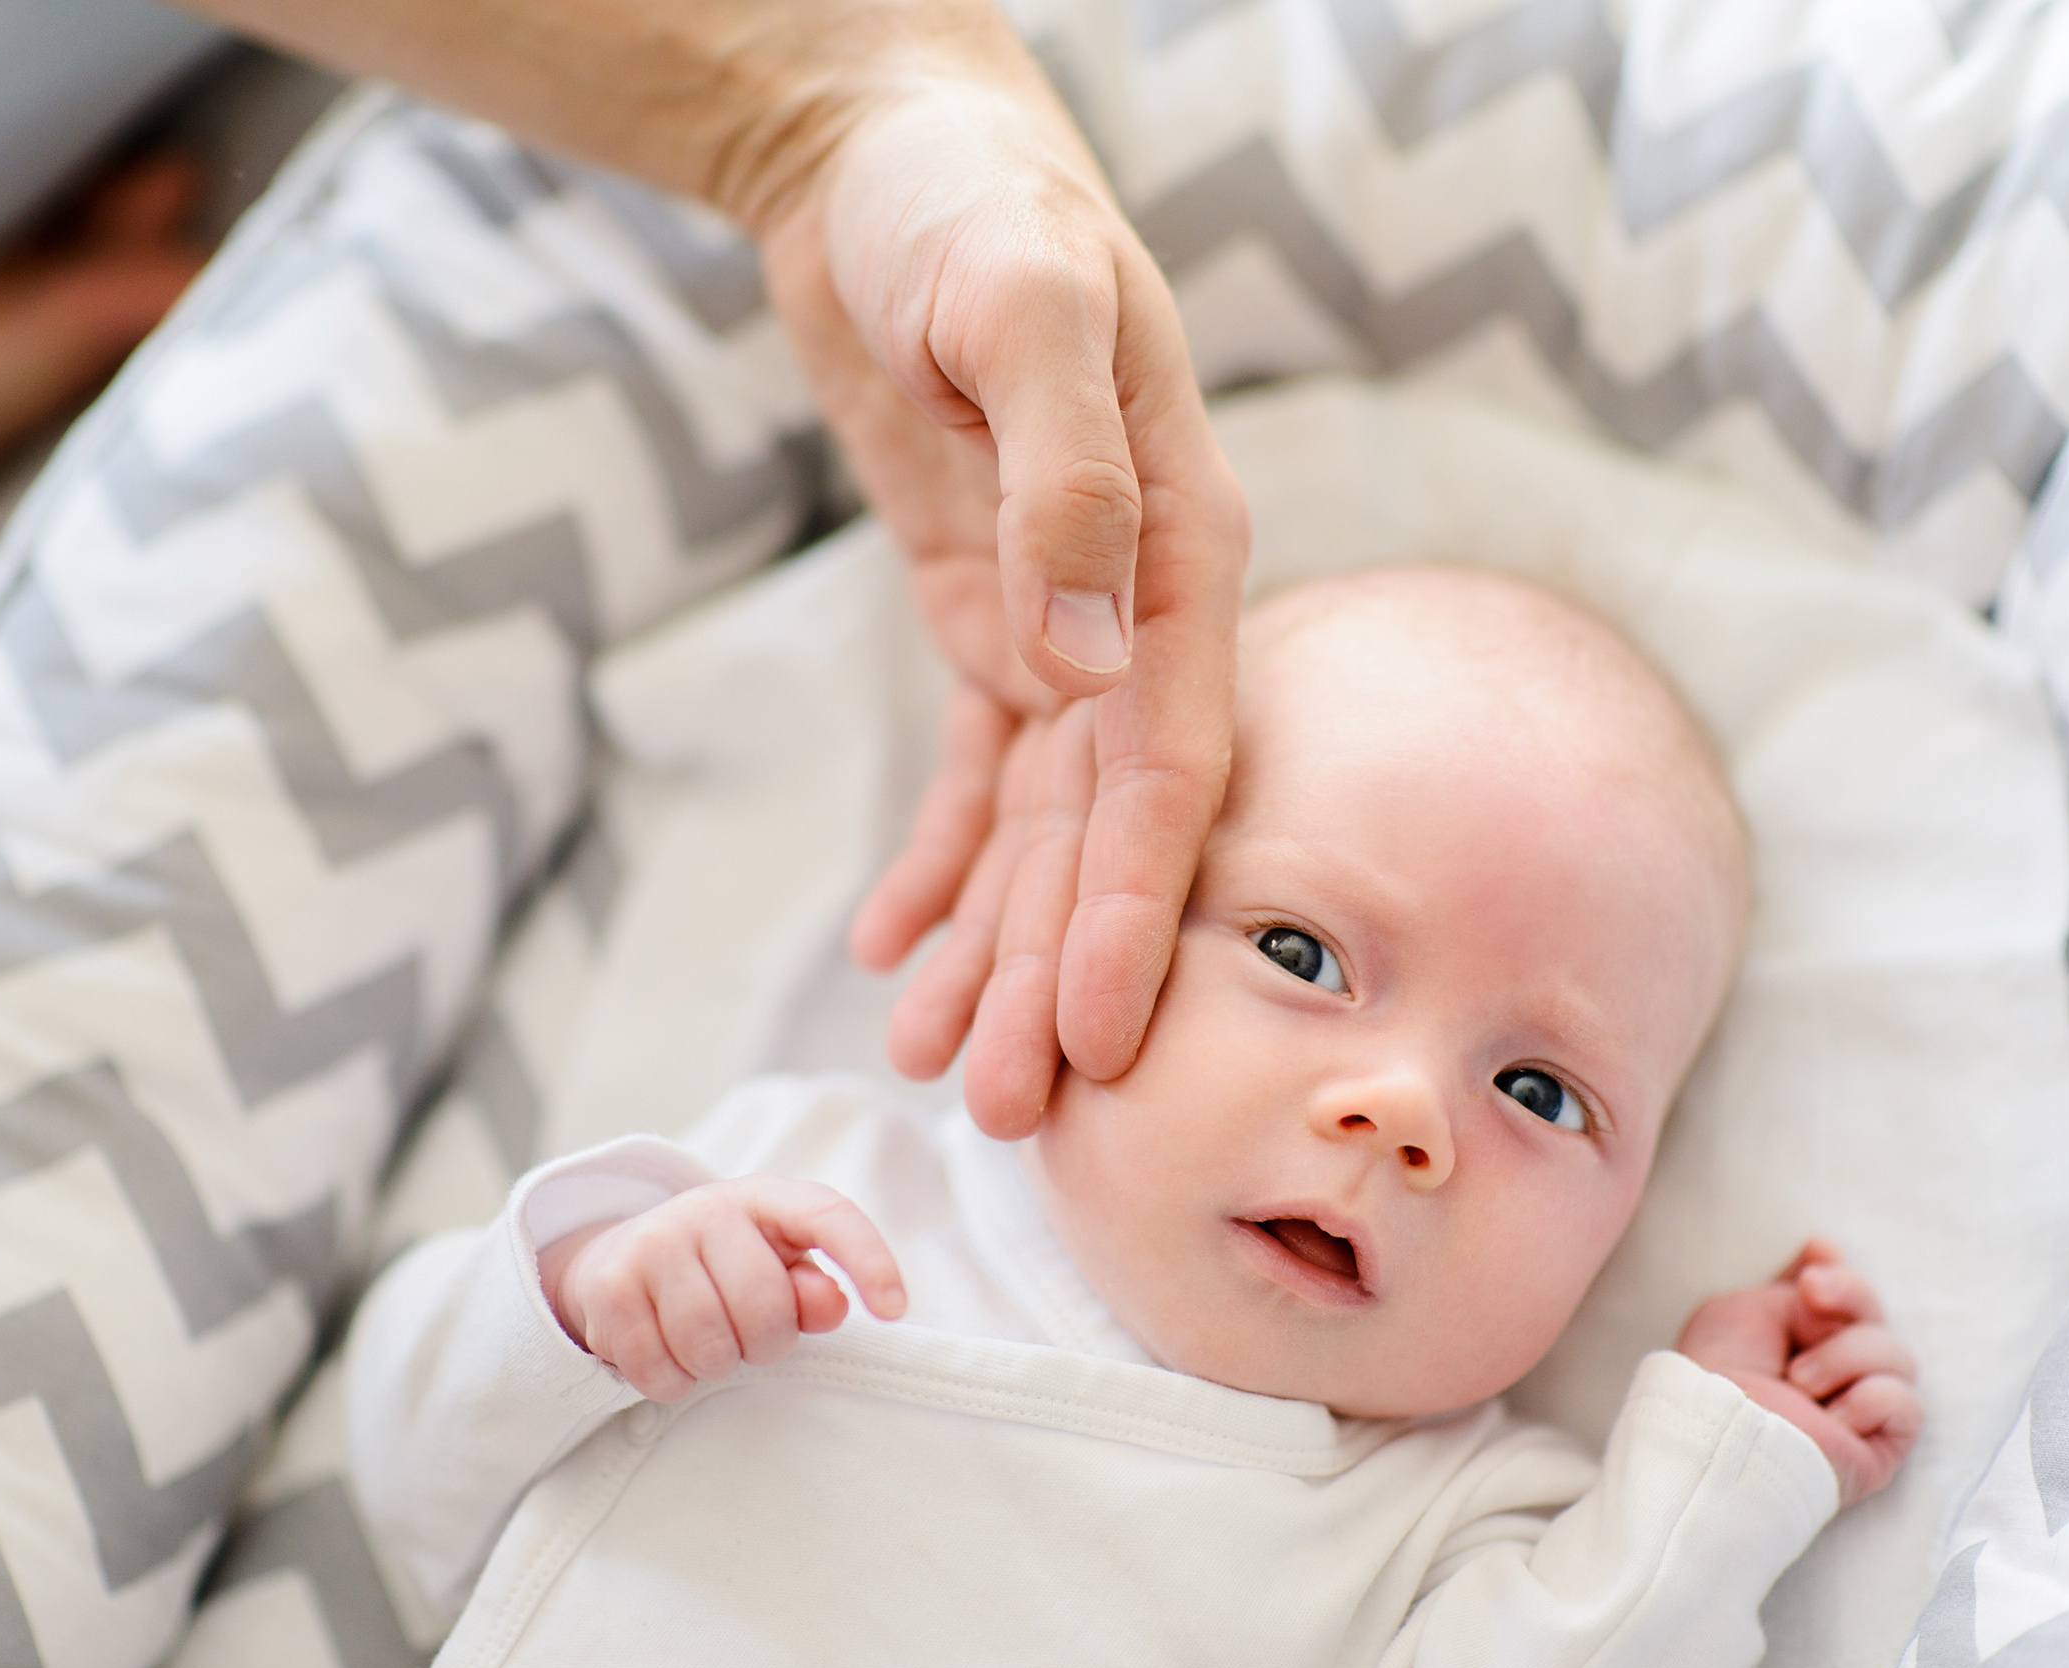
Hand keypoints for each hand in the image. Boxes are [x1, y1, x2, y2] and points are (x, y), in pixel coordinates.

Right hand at [538, 1177, 906, 1402]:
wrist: (618, 1256)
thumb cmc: (722, 1268)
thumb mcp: (775, 1267)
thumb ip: (812, 1289)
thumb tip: (832, 1304)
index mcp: (766, 1197)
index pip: (829, 1216)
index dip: (868, 1260)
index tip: (895, 1309)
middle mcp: (708, 1207)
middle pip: (765, 1309)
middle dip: (764, 1343)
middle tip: (748, 1336)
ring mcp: (653, 1242)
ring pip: (710, 1345)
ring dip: (716, 1365)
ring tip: (708, 1342)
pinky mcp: (609, 1286)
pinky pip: (661, 1369)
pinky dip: (672, 1381)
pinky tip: (668, 1352)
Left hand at [757, 40, 1245, 1125]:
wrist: (886, 156)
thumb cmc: (972, 206)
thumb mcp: (1020, 312)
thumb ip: (1066, 482)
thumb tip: (1085, 666)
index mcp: (1182, 544)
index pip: (1170, 761)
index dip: (1133, 906)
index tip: (1101, 1035)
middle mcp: (1136, 604)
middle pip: (1103, 823)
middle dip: (1057, 967)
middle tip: (1003, 1111)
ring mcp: (1063, 617)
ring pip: (1037, 820)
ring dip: (995, 943)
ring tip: (936, 1066)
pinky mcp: (989, 612)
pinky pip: (975, 768)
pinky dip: (940, 859)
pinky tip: (895, 947)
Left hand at [1675, 1240, 1922, 1506]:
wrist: (1721, 1424)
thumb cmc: (1721, 1367)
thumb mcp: (1748, 1308)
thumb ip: (1792, 1283)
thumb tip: (1826, 1246)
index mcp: (1803, 1341)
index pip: (1846, 1298)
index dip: (1841, 1278)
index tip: (1814, 1263)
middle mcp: (1837, 1374)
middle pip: (1878, 1316)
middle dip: (1849, 1293)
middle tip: (1811, 1293)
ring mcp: (1861, 1411)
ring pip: (1898, 1356)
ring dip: (1843, 1358)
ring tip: (1799, 1381)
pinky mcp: (1880, 1449)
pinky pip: (1908, 1405)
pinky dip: (1869, 1401)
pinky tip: (1831, 1418)